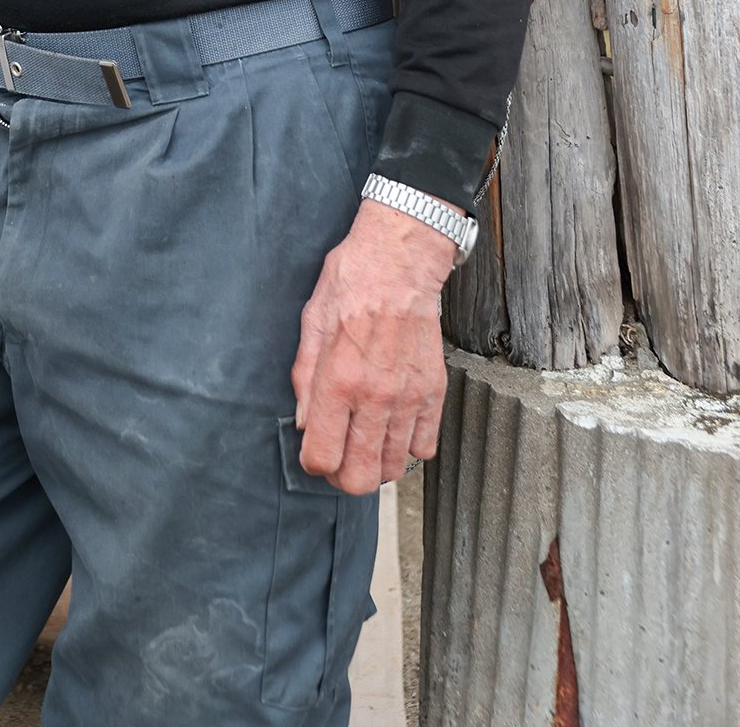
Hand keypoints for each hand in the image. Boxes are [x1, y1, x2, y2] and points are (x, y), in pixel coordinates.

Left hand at [291, 198, 455, 494]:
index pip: (323, 458)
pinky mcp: (434, 393)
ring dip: (376, 464)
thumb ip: (305, 378)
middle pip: (361, 478)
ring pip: (394, 468)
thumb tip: (305, 424)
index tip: (314, 451)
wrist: (400, 260)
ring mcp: (409, 398)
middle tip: (338, 455)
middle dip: (343, 476)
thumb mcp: (312, 322)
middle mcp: (375, 397)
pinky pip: (424, 448)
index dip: (313, 463)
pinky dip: (407, 447)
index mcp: (338, 381)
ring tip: (365, 441)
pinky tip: (393, 426)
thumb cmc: (351, 283)